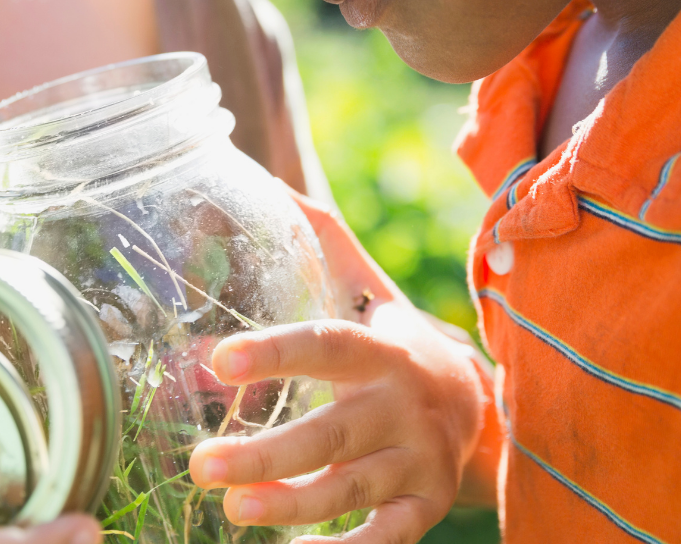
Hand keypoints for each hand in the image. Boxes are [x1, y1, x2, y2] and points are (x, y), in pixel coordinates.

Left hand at [188, 190, 485, 543]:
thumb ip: (316, 237)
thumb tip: (255, 173)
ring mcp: (417, 459)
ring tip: (233, 508)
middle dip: (265, 453)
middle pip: (330, 434)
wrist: (478, 401)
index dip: (275, 352)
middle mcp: (402, 404)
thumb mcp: (364, 286)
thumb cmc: (392, 338)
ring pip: (350, 489)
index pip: (326, 345)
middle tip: (201, 464)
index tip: (217, 359)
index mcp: (380, 346)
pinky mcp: (425, 506)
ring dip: (290, 504)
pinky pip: (386, 539)